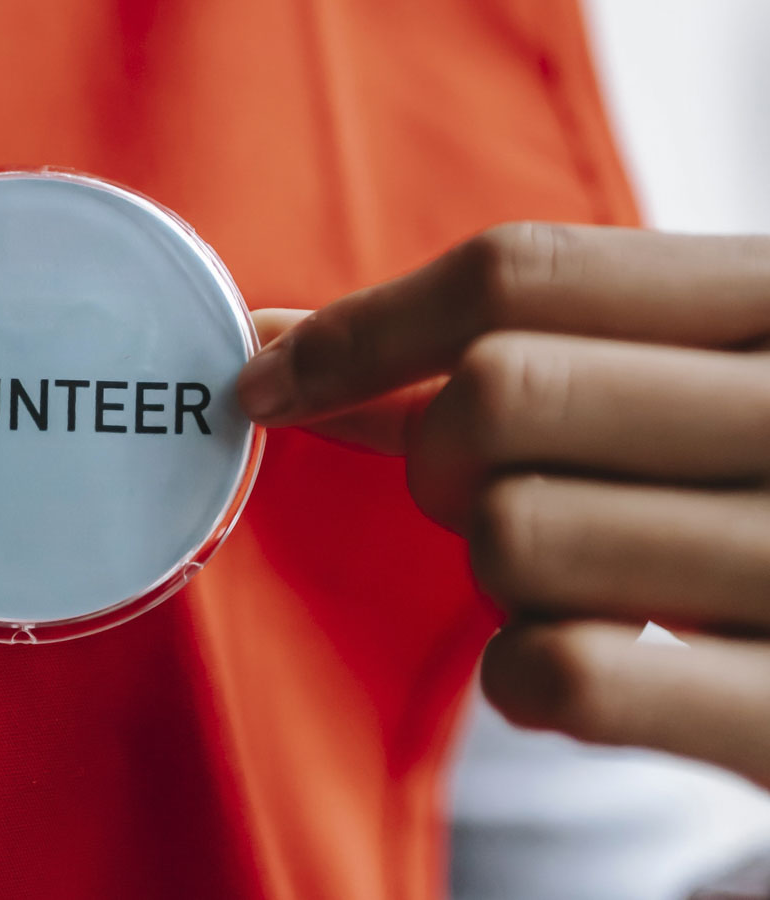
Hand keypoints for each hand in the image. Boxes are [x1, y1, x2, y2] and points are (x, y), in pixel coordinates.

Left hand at [237, 224, 769, 785]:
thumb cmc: (753, 489)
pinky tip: (578, 664)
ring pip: (511, 531)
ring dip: (495, 568)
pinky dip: (524, 676)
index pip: (519, 272)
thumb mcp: (685, 387)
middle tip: (481, 495)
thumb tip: (285, 346)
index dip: (361, 327)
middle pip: (496, 393)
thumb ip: (521, 353)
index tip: (269, 377)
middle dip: (438, 456)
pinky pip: (557, 671)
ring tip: (573, 580)